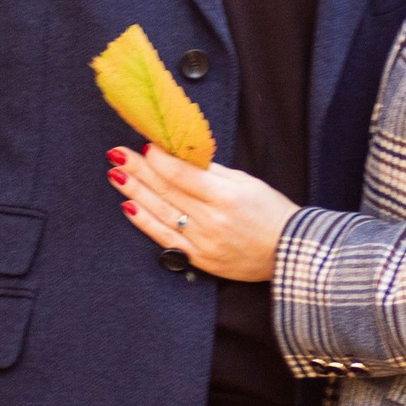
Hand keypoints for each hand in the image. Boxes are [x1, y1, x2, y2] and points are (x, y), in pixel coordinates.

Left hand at [109, 140, 295, 283]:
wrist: (289, 253)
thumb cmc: (271, 212)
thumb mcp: (246, 182)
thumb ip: (212, 170)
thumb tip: (180, 155)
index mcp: (226, 196)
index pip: (182, 175)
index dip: (159, 160)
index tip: (143, 146)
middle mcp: (212, 220)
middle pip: (167, 191)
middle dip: (139, 170)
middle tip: (117, 154)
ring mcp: (203, 242)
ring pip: (161, 214)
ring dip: (135, 192)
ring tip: (116, 175)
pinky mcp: (199, 259)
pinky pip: (165, 239)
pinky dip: (145, 222)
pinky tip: (128, 207)